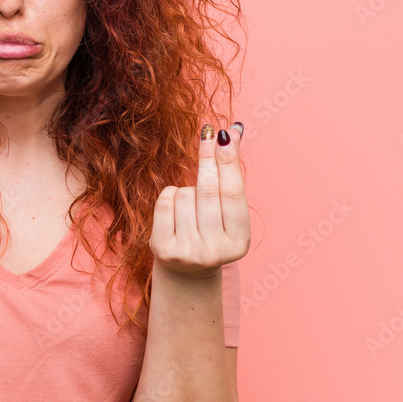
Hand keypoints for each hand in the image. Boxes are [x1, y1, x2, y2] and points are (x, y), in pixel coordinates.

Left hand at [149, 123, 250, 279]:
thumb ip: (230, 177)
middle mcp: (215, 250)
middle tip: (208, 133)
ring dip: (187, 189)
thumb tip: (233, 131)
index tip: (225, 134)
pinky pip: (165, 202)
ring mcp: (188, 252)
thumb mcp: (227, 212)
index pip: (233, 193)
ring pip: (185, 194)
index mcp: (239, 242)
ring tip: (191, 207)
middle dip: (208, 157)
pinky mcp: (164, 249)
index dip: (229, 161)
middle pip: (208, 190)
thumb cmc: (211, 230)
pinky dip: (170, 195)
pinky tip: (175, 207)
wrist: (187, 270)